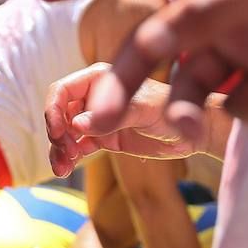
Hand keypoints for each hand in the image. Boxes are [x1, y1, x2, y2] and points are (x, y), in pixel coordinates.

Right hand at [33, 0, 247, 137]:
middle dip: (123, 79)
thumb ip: (210, 8)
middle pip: (153, 44)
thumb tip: (152, 35)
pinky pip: (242, 99)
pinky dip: (242, 109)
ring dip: (181, 105)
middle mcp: (220, 3)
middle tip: (99, 119)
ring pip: (192, 80)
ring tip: (185, 129)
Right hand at [45, 64, 211, 177]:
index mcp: (98, 78)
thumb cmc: (173, 110)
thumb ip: (111, 116)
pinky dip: (68, 158)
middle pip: (59, 113)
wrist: (194, 132)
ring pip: (65, 133)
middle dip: (56, 134)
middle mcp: (92, 96)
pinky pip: (77, 147)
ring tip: (62, 168)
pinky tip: (65, 169)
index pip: (62, 91)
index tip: (56, 133)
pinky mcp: (103, 138)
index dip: (53, 110)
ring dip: (59, 150)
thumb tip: (75, 125)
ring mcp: (96, 118)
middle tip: (64, 153)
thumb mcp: (144, 109)